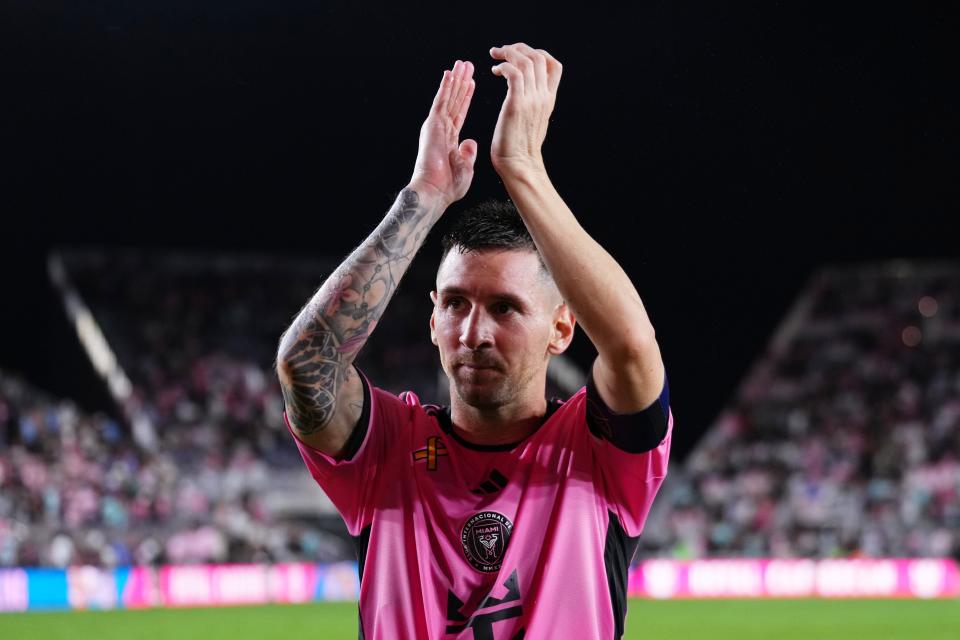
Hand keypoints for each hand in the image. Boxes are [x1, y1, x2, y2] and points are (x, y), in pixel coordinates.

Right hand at [409, 60, 477, 206]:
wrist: (435, 192)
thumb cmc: (448, 186)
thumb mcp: (465, 167)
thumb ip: (467, 153)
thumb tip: (470, 142)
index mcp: (449, 139)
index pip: (460, 113)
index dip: (466, 98)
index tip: (471, 83)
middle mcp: (441, 129)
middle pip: (454, 101)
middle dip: (461, 82)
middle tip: (466, 65)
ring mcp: (436, 126)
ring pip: (448, 97)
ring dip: (455, 79)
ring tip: (461, 63)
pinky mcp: (433, 125)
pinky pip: (441, 102)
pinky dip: (446, 87)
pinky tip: (450, 73)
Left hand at [490, 43, 561, 176]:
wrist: (519, 165)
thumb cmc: (521, 147)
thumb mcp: (534, 121)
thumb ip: (533, 104)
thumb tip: (526, 94)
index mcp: (549, 99)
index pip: (553, 65)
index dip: (536, 53)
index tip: (519, 55)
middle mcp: (543, 97)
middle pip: (539, 57)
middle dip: (518, 48)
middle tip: (501, 51)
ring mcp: (531, 100)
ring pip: (526, 61)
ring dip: (508, 53)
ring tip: (495, 56)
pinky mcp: (516, 105)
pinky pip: (514, 74)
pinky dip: (504, 66)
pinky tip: (495, 71)